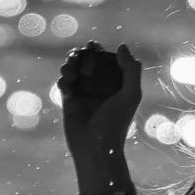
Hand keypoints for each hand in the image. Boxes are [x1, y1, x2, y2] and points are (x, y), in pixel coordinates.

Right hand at [57, 43, 143, 162]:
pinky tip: (67, 87)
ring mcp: (84, 94)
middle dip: (81, 55)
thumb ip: (130, 70)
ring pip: (74, 71)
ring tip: (70, 71)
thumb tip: (121, 46)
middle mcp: (100, 87)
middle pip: (88, 63)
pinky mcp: (70, 102)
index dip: (99, 51)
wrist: (95, 148)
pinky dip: (63, 81)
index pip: (107, 61)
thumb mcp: (131, 94)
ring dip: (69, 66)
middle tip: (78, 55)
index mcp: (116, 84)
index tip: (92, 46)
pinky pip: (64, 84)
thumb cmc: (116, 123)